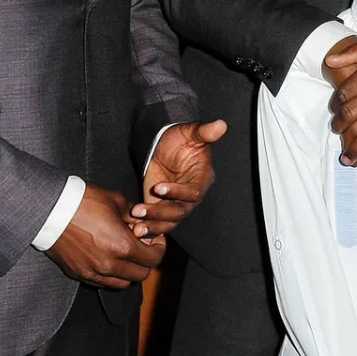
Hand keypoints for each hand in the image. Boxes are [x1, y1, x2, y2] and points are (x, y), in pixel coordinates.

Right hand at [45, 185, 163, 287]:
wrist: (50, 211)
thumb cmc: (83, 202)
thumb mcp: (116, 201)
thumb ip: (134, 216)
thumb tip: (142, 225)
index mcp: (122, 246)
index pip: (153, 259)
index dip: (159, 249)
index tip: (156, 240)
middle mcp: (109, 265)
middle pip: (140, 275)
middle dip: (146, 261)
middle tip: (143, 247)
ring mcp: (92, 272)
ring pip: (122, 283)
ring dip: (129, 271)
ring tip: (125, 254)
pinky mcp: (79, 274)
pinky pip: (102, 282)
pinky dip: (111, 275)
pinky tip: (109, 259)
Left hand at [134, 120, 227, 238]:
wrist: (165, 144)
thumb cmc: (181, 138)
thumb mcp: (192, 132)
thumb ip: (205, 132)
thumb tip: (221, 125)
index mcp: (201, 179)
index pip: (193, 192)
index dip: (177, 192)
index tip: (159, 187)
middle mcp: (190, 196)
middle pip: (179, 212)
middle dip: (159, 213)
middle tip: (140, 211)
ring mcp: (175, 203)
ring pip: (168, 222)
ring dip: (152, 226)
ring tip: (136, 227)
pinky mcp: (161, 207)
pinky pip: (157, 222)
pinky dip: (148, 229)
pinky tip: (135, 231)